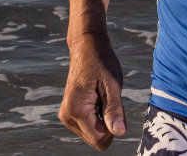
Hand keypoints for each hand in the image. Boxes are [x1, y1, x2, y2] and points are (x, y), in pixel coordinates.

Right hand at [58, 30, 126, 149]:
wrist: (86, 47)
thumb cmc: (101, 62)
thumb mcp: (113, 84)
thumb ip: (114, 110)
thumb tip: (119, 132)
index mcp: (77, 110)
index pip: (100, 140)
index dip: (114, 128)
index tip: (116, 107)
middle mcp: (67, 116)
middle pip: (96, 140)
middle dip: (108, 124)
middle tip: (109, 100)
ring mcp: (67, 116)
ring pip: (93, 135)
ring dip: (103, 120)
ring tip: (102, 97)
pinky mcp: (69, 113)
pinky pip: (89, 127)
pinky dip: (98, 117)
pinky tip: (97, 99)